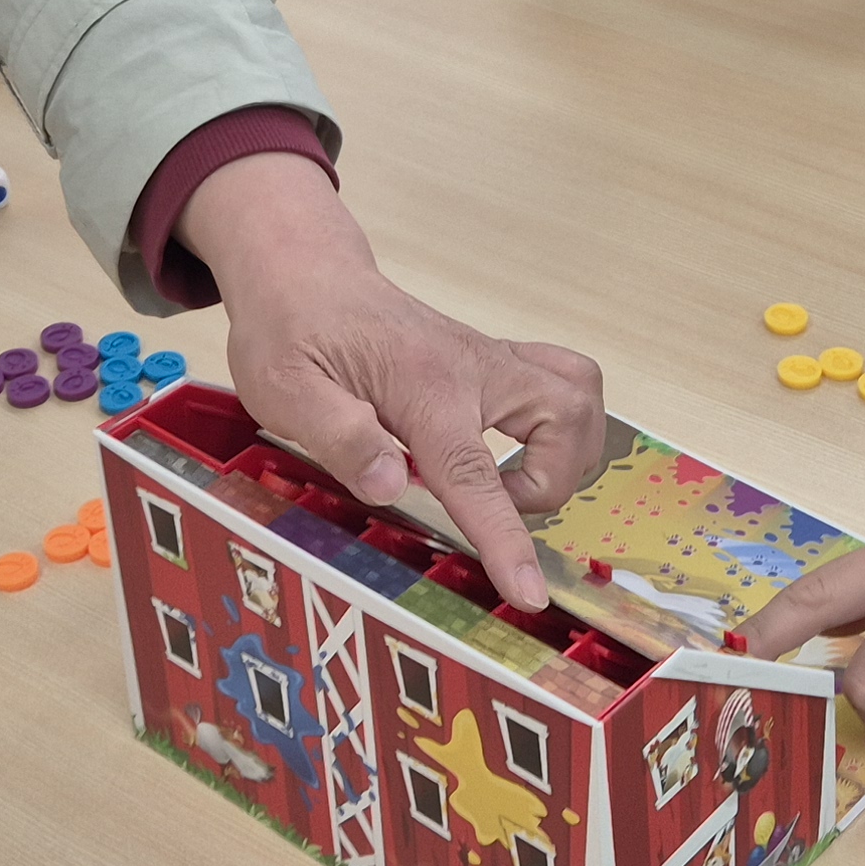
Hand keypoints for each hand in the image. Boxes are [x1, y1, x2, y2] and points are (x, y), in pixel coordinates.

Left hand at [178, 155, 607, 610]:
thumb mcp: (285, 389)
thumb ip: (339, 436)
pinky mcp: (495, 360)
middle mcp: (474, 366)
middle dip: (549, 482)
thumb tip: (390, 487)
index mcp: (423, 387)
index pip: (475, 473)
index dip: (505, 537)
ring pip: (579, 394)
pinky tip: (515, 446)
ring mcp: (490, 359)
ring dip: (564, 452)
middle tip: (488, 500)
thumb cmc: (292, 331)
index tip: (529, 592)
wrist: (304, 273)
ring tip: (504, 478)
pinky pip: (565, 381)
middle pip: (565, 419)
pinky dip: (561, 423)